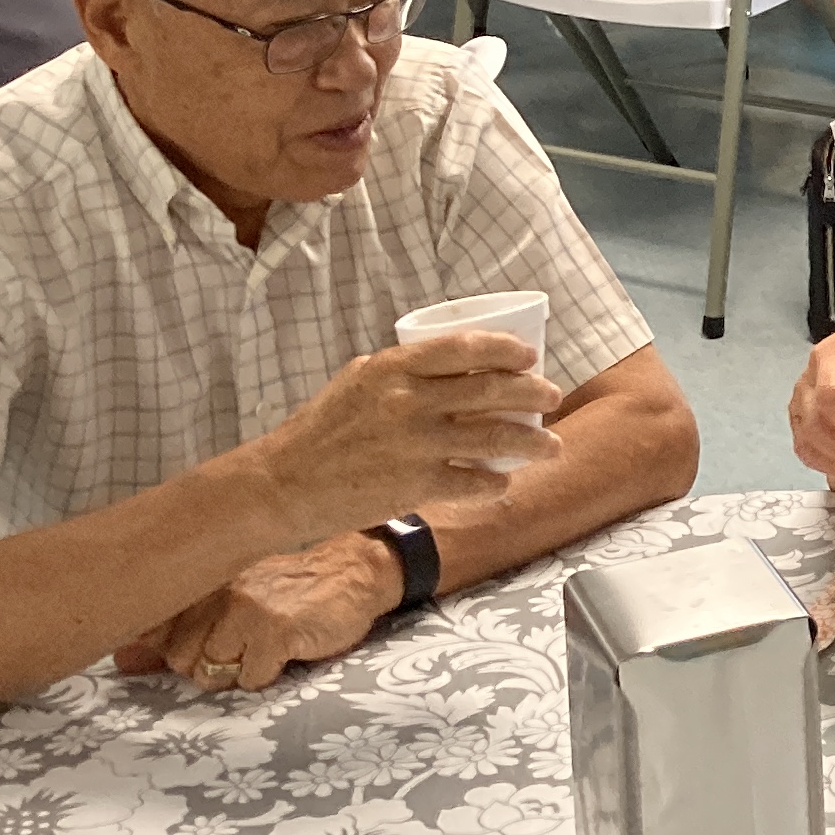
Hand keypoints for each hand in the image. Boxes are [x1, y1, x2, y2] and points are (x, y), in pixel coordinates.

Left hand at [115, 537, 394, 692]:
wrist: (355, 571)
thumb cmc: (288, 590)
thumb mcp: (228, 605)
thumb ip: (172, 633)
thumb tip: (120, 660)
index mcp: (199, 581)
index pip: (151, 629)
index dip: (169, 648)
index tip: (200, 640)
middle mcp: (214, 591)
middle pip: (180, 662)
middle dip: (208, 664)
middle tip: (244, 643)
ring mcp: (244, 609)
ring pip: (210, 674)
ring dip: (237, 671)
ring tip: (264, 646)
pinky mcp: (275, 629)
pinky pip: (249, 679)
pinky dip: (268, 674)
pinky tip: (286, 650)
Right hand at [247, 334, 560, 541]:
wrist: (281, 486)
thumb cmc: (317, 433)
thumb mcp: (355, 382)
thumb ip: (398, 371)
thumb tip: (441, 362)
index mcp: (393, 368)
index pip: (465, 347)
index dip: (506, 349)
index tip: (530, 356)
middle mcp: (408, 401)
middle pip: (491, 390)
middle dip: (533, 392)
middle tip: (553, 396)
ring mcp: (415, 444)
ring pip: (493, 437)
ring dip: (531, 441)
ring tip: (552, 445)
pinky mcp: (414, 486)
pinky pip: (472, 481)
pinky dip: (494, 482)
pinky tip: (503, 482)